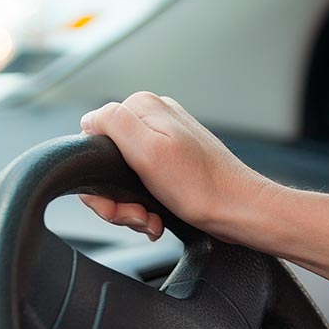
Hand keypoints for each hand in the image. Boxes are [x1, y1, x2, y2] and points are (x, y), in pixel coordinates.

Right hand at [78, 91, 279, 244]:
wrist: (240, 212)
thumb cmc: (202, 188)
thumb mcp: (148, 150)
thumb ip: (113, 123)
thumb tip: (88, 118)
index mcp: (144, 108)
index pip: (93, 138)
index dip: (99, 178)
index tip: (118, 202)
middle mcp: (154, 120)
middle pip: (107, 162)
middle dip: (116, 198)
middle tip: (137, 215)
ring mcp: (164, 142)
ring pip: (122, 179)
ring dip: (131, 208)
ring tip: (150, 219)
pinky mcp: (172, 165)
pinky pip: (141, 186)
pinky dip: (145, 207)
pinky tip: (158, 217)